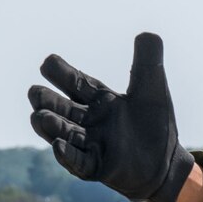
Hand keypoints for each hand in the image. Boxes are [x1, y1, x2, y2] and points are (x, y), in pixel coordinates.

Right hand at [28, 32, 195, 201]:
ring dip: (50, 126)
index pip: (75, 83)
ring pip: (63, 133)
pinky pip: (79, 162)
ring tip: (39, 117)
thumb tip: (148, 34)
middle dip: (47, 101)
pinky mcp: (97, 167)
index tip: (48, 62)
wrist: (167, 164)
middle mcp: (89, 121)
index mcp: (99, 101)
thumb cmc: (155, 126)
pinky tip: (58, 146)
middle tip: (35, 92)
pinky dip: (68, 155)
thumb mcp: (153, 89)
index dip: (61, 73)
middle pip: (61, 108)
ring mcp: (90, 144)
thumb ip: (149, 62)